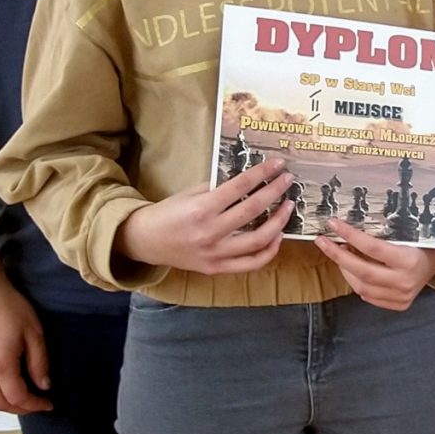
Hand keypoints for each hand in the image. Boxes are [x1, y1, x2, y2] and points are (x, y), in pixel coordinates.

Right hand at [0, 279, 52, 414]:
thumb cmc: (7, 306)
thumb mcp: (33, 332)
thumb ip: (39, 362)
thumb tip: (44, 385)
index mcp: (1, 365)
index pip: (19, 398)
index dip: (35, 405)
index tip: (48, 404)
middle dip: (20, 409)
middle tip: (35, 403)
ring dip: (2, 403)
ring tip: (18, 397)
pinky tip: (0, 384)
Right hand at [116, 161, 295, 274]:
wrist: (146, 242)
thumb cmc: (169, 213)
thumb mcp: (190, 194)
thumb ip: (219, 189)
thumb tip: (250, 180)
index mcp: (201, 209)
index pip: (240, 187)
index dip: (262, 174)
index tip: (278, 164)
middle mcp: (210, 232)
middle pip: (253, 211)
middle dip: (275, 192)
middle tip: (288, 181)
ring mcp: (215, 254)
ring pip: (258, 241)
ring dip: (279, 222)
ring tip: (288, 207)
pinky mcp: (217, 269)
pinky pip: (251, 264)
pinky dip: (269, 251)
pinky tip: (277, 236)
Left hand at [316, 219, 434, 311]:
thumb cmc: (422, 242)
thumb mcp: (407, 233)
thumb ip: (382, 234)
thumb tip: (349, 227)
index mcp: (409, 260)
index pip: (372, 247)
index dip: (350, 235)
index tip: (333, 224)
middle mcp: (405, 281)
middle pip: (362, 270)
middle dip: (338, 255)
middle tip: (323, 242)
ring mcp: (401, 296)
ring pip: (361, 286)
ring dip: (345, 269)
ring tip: (339, 254)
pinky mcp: (399, 304)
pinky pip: (368, 295)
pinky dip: (357, 282)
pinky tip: (353, 269)